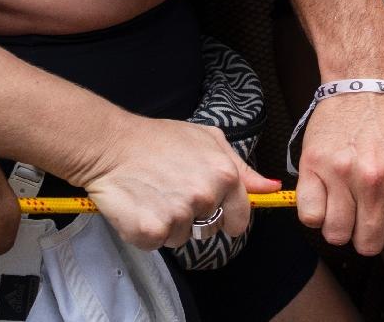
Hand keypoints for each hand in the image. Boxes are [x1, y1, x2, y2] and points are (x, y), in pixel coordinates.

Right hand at [76, 113, 277, 250]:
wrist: (111, 146)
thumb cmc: (159, 139)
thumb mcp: (208, 140)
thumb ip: (242, 169)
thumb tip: (272, 189)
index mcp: (225, 175)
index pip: (240, 217)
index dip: (227, 216)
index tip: (213, 211)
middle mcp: (205, 197)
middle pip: (210, 229)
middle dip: (194, 217)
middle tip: (172, 192)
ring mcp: (178, 216)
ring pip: (182, 237)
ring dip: (169, 224)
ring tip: (154, 196)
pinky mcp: (151, 231)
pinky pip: (157, 244)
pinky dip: (146, 232)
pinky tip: (140, 207)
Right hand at [294, 86, 383, 253]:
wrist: (365, 80)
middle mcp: (374, 182)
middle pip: (367, 242)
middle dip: (366, 235)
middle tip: (363, 217)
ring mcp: (341, 175)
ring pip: (335, 233)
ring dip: (339, 225)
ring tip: (343, 205)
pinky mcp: (313, 165)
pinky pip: (309, 214)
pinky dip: (315, 213)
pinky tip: (324, 197)